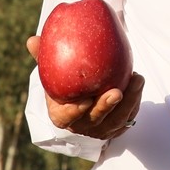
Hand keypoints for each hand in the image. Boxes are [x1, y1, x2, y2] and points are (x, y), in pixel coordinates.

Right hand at [26, 35, 143, 139]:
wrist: (83, 97)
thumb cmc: (65, 83)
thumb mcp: (53, 72)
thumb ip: (44, 57)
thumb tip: (32, 40)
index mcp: (62, 115)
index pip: (66, 118)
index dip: (75, 112)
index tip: (84, 100)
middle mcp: (82, 126)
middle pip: (95, 120)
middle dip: (106, 107)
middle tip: (116, 92)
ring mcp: (101, 129)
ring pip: (117, 120)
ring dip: (129, 101)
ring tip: (136, 80)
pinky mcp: (118, 127)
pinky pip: (129, 116)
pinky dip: (135, 101)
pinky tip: (138, 82)